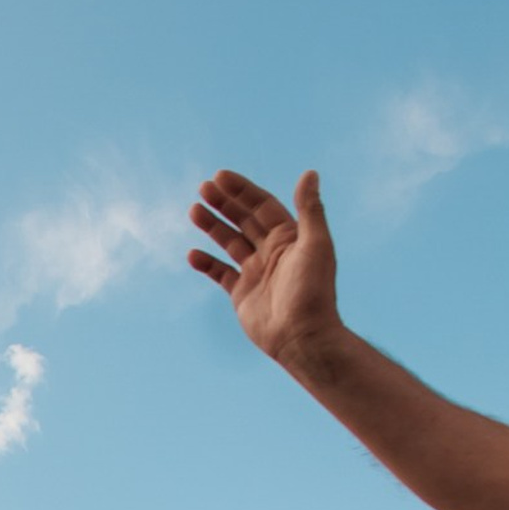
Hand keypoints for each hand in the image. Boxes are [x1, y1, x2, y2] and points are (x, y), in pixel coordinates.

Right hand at [187, 168, 341, 368]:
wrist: (301, 336)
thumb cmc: (313, 290)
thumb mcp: (315, 244)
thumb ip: (310, 209)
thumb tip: (309, 173)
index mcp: (290, 236)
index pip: (261, 206)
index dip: (242, 190)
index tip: (220, 177)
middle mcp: (272, 250)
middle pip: (243, 220)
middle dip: (224, 203)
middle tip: (203, 188)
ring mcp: (255, 271)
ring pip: (229, 242)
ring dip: (212, 226)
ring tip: (193, 211)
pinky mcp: (241, 293)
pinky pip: (220, 273)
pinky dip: (206, 263)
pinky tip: (193, 254)